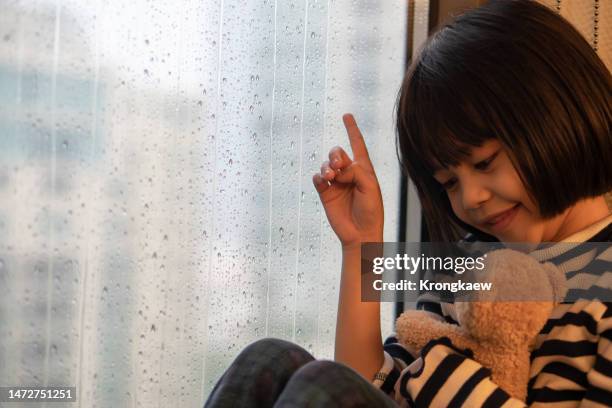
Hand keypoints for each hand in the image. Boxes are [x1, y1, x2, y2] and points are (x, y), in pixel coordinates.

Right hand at [312, 114, 383, 248]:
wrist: (361, 233)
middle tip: (338, 165)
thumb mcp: (370, 187)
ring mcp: (336, 184)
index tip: (347, 115)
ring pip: (326, 165)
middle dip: (336, 155)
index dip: (352, 129)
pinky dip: (318, 177)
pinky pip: (318, 179)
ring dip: (327, 166)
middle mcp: (349, 174)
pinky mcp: (326, 194)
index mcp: (364, 170)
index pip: (357, 145)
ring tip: (330, 175)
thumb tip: (337, 170)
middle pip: (338, 153)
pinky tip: (323, 180)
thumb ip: (356, 172)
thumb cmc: (371, 211)